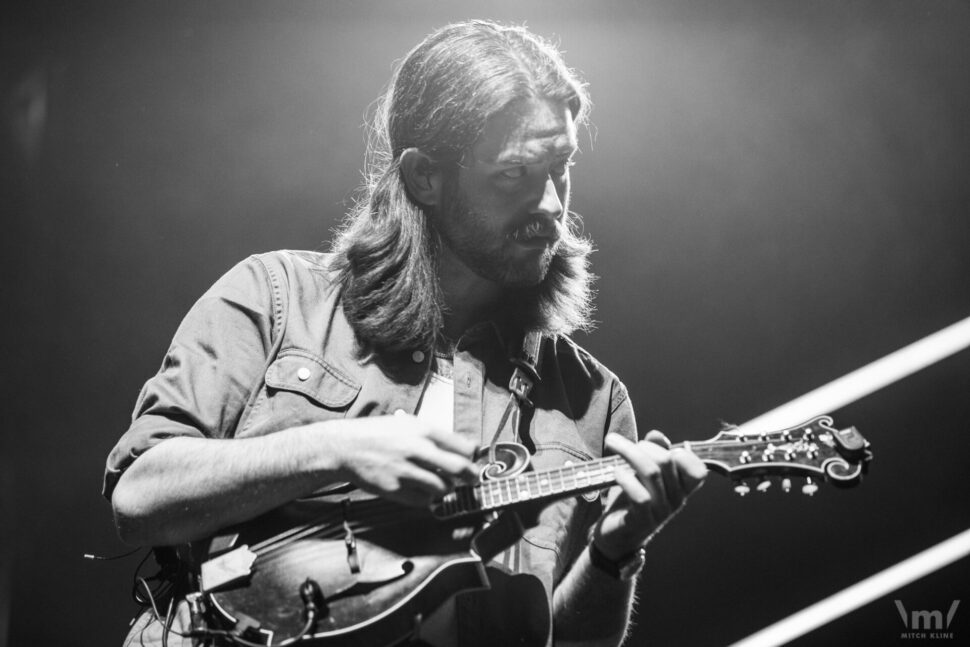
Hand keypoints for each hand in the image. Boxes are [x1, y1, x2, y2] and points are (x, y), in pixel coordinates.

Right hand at [320, 413, 478, 506]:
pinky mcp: (394, 490)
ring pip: (443, 488)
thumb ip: (435, 436)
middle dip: (471, 476)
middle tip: (472, 479)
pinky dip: (428, 498)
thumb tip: (466, 447)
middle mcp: (416, 449)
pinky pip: (423, 500)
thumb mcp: (408, 423)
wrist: (345, 447)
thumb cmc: (378, 434)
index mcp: (422, 430)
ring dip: (447, 488)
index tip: (474, 460)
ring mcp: (405, 471)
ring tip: (442, 484)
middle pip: (458, 468)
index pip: (462, 446)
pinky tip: (422, 490)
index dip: (473, 456)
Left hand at [592, 430, 706, 559]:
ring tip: (612, 444)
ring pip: (652, 472)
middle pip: (666, 460)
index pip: (698, 471)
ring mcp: (661, 512)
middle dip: (642, 445)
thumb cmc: (630, 501)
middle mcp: (676, 500)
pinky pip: (640, 496)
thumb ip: (653, 453)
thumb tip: (657, 435)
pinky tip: (616, 472)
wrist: (615, 536)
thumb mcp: (642, 475)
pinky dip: (626, 479)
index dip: (683, 454)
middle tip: (619, 442)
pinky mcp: (642, 520)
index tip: (659, 447)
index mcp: (681, 489)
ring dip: (628, 452)